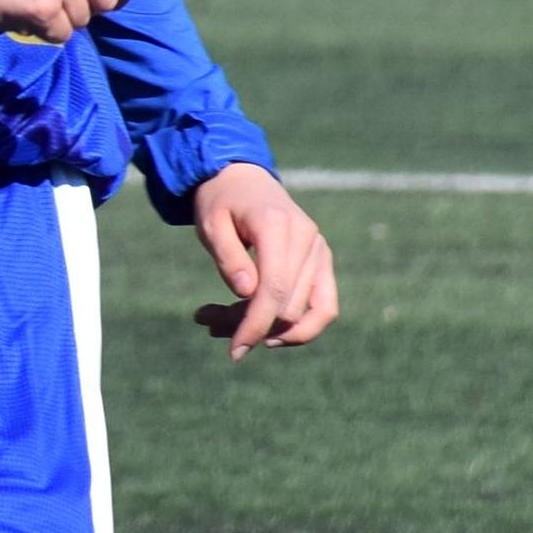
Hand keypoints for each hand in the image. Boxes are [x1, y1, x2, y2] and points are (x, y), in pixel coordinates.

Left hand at [183, 161, 336, 361]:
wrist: (244, 180)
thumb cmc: (221, 202)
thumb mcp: (210, 224)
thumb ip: (228, 257)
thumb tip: (247, 293)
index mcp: (277, 225)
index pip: (274, 289)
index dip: (254, 325)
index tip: (234, 352)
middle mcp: (307, 238)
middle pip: (286, 306)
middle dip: (247, 324)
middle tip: (207, 319)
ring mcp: (319, 251)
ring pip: (301, 313)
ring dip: (263, 327)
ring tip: (222, 321)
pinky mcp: (322, 262)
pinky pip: (324, 309)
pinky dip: (298, 329)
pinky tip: (266, 333)